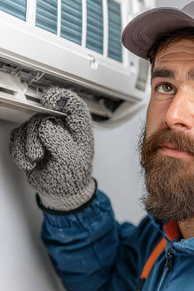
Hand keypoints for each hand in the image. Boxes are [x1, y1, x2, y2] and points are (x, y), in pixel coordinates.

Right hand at [9, 87, 94, 210]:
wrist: (60, 192)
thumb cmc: (72, 177)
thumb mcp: (70, 160)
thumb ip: (59, 140)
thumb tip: (46, 124)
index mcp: (79, 129)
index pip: (74, 105)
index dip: (62, 98)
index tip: (48, 102)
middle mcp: (62, 127)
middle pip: (43, 115)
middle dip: (36, 135)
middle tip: (38, 154)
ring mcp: (46, 132)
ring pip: (28, 125)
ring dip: (27, 145)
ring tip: (36, 161)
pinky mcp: (31, 139)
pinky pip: (17, 135)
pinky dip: (19, 150)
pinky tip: (29, 163)